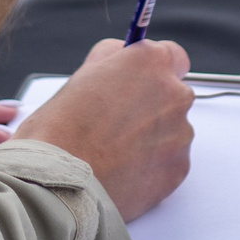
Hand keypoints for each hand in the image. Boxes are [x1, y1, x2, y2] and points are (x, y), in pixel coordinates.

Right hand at [14, 38, 194, 220]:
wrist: (59, 183)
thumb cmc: (60, 131)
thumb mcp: (81, 76)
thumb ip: (112, 59)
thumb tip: (122, 56)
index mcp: (150, 63)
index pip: (174, 56)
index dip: (155, 70)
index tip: (143, 80)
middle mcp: (174, 94)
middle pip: (173, 95)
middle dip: (153, 105)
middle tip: (118, 123)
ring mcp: (180, 133)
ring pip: (173, 130)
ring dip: (153, 137)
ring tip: (115, 152)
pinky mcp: (179, 168)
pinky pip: (171, 161)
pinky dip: (153, 165)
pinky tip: (123, 169)